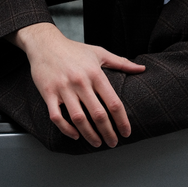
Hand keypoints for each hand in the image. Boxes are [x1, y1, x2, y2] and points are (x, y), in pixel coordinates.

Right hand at [8, 23, 144, 147]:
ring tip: (97, 143)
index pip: (113, 102)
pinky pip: (57, 117)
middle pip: (98, 114)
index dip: (122, 120)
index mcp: (95, 73)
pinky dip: (66, 129)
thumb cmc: (74, 49)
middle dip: (108, 132)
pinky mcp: (48, 93)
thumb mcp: (99, 53)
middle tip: (113, 143)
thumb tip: (142, 69)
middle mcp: (80, 82)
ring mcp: (63, 88)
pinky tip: (75, 135)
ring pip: (79, 119)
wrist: (45, 43)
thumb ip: (121, 63)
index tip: (126, 132)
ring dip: (90, 135)